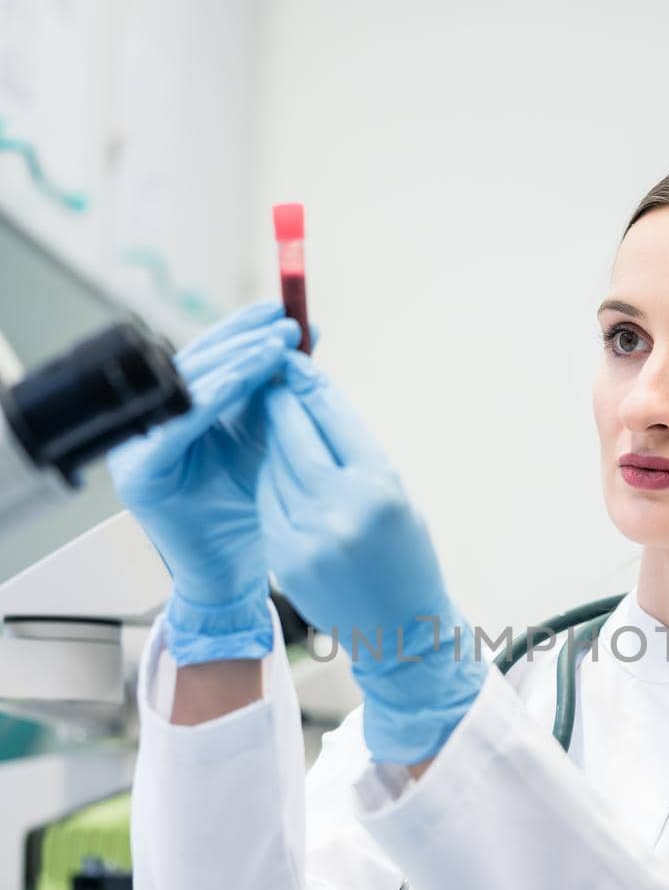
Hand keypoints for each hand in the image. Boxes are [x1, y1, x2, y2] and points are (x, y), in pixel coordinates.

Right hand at [107, 299, 304, 664]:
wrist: (236, 575)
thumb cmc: (255, 511)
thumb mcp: (270, 440)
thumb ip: (279, 394)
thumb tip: (309, 337)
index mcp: (181, 411)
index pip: (212, 358)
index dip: (246, 332)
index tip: (287, 314)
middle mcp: (153, 422)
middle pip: (195, 363)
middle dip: (244, 340)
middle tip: (286, 325)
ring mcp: (138, 447)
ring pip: (186, 386)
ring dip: (234, 360)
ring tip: (275, 346)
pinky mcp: (139, 473)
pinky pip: (177, 424)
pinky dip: (214, 397)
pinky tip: (247, 379)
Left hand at [256, 352, 487, 762]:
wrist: (402, 630)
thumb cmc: (406, 556)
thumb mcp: (395, 494)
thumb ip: (354, 450)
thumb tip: (311, 398)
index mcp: (378, 486)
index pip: (331, 414)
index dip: (307, 381)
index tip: (293, 359)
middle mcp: (341, 509)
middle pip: (292, 434)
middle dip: (279, 402)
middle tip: (270, 377)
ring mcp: (307, 536)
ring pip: (272, 466)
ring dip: (271, 442)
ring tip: (274, 425)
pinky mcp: (284, 558)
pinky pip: (267, 503)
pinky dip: (270, 482)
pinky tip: (277, 474)